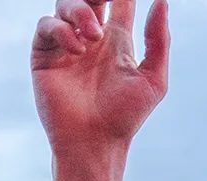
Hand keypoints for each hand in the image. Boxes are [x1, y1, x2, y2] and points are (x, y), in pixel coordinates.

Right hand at [31, 0, 170, 152]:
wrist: (95, 140)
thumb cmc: (125, 116)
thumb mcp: (153, 80)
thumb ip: (158, 41)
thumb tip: (161, 2)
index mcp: (117, 42)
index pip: (119, 3)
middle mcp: (91, 39)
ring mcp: (67, 46)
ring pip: (65, 4)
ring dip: (80, 10)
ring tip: (95, 34)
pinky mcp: (45, 55)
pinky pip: (47, 25)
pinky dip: (62, 30)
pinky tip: (78, 48)